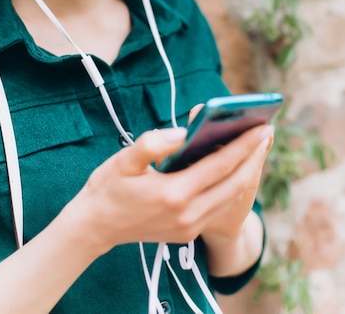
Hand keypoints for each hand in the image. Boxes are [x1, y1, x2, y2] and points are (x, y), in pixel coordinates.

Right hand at [72, 123, 272, 254]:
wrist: (96, 227)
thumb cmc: (108, 188)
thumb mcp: (125, 160)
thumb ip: (153, 143)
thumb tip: (183, 132)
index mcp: (173, 193)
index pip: (220, 165)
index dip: (244, 145)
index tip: (262, 127)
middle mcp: (187, 214)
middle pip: (233, 183)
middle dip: (253, 157)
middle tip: (266, 132)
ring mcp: (189, 227)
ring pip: (230, 197)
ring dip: (246, 172)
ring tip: (255, 148)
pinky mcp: (187, 234)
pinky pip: (218, 207)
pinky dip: (230, 186)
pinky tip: (233, 168)